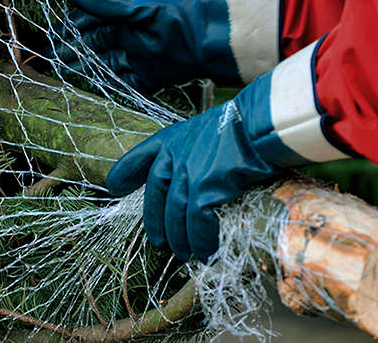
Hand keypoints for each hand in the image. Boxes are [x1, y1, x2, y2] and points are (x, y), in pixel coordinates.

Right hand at [43, 0, 284, 91]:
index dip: (70, 30)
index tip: (51, 40)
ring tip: (63, 80)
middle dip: (73, 54)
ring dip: (86, 73)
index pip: (90, 22)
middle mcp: (130, 34)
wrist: (204, 37)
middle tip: (50, 64)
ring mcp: (140, 56)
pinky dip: (109, 88)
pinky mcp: (151, 76)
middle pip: (95, 46)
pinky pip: (125, 84)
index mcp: (125, 13)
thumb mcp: (135, 2)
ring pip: (106, 67)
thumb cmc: (170, 14)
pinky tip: (91, 93)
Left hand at [105, 39, 351, 261]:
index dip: (126, 172)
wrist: (263, 123)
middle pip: (156, 194)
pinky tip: (207, 252)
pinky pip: (198, 224)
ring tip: (185, 254)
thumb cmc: (245, 124)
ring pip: (176, 216)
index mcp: (173, 138)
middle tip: (158, 241)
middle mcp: (175, 155)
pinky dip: (202, 241)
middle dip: (155, 221)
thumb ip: (200, 149)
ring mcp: (188, 173)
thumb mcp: (211, 127)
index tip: (114, 187)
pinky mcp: (205, 190)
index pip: (142, 155)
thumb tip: (208, 170)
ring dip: (180, 239)